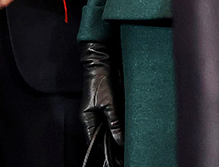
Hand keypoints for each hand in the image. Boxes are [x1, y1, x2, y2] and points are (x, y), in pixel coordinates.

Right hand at [81, 41, 124, 164]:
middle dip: (112, 146)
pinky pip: (115, 120)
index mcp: (87, 118)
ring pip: (110, 129)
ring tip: (129, 145)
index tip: (115, 159)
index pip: (93, 141)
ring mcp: (101, 111)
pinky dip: (121, 125)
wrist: (103, 61)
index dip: (103, 151)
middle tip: (125, 154)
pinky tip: (130, 131)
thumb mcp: (108, 102)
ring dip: (118, 135)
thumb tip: (118, 139)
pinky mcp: (110, 105)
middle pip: (102, 137)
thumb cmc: (100, 80)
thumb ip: (114, 121)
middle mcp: (94, 117)